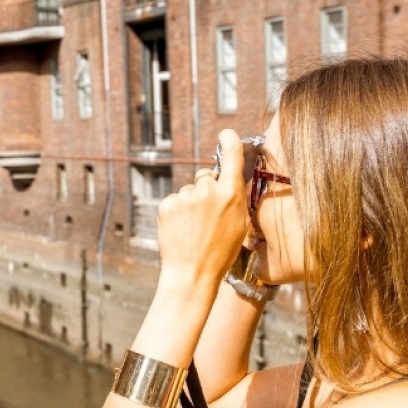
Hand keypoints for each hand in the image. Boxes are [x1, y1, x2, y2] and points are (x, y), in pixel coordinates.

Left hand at [156, 129, 249, 286]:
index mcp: (231, 194)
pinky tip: (181, 229)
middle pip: (205, 176)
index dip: (229, 142)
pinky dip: (176, 212)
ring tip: (193, 228)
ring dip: (190, 203)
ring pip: (189, 190)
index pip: (231, 157)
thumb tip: (227, 182)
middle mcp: (208, 190)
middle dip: (205, 189)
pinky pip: (174, 200)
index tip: (226, 134)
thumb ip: (233, 198)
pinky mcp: (168, 204)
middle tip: (206, 215)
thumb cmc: (220, 252)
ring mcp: (186, 197)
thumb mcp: (239, 224)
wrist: (192, 273)